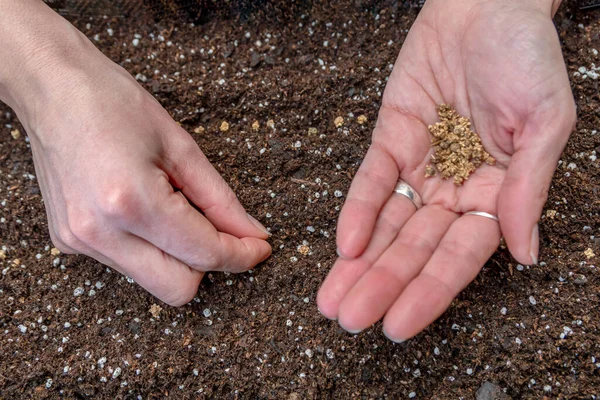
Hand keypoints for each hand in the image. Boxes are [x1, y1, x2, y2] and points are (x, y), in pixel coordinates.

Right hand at [0, 0, 271, 305]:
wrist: (52, 89)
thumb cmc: (114, 103)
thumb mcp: (181, 146)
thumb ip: (221, 200)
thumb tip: (251, 234)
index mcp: (132, 202)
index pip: (204, 253)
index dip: (241, 255)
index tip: (260, 247)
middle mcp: (100, 232)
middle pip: (178, 288)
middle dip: (209, 265)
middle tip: (222, 232)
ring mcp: (79, 241)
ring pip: (153, 280)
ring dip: (178, 256)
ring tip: (172, 206)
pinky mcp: (68, 242)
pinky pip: (127, 264)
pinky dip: (150, 247)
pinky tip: (144, 210)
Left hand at [318, 0, 574, 340]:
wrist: (485, 4)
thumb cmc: (526, 56)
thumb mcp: (545, 123)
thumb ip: (528, 188)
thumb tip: (524, 252)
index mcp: (496, 193)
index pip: (458, 256)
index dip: (429, 291)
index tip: (399, 325)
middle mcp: (455, 187)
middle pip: (413, 248)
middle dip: (381, 285)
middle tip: (350, 321)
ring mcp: (420, 165)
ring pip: (386, 224)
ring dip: (359, 263)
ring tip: (333, 299)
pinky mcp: (391, 138)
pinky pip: (371, 180)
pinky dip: (356, 210)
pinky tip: (343, 244)